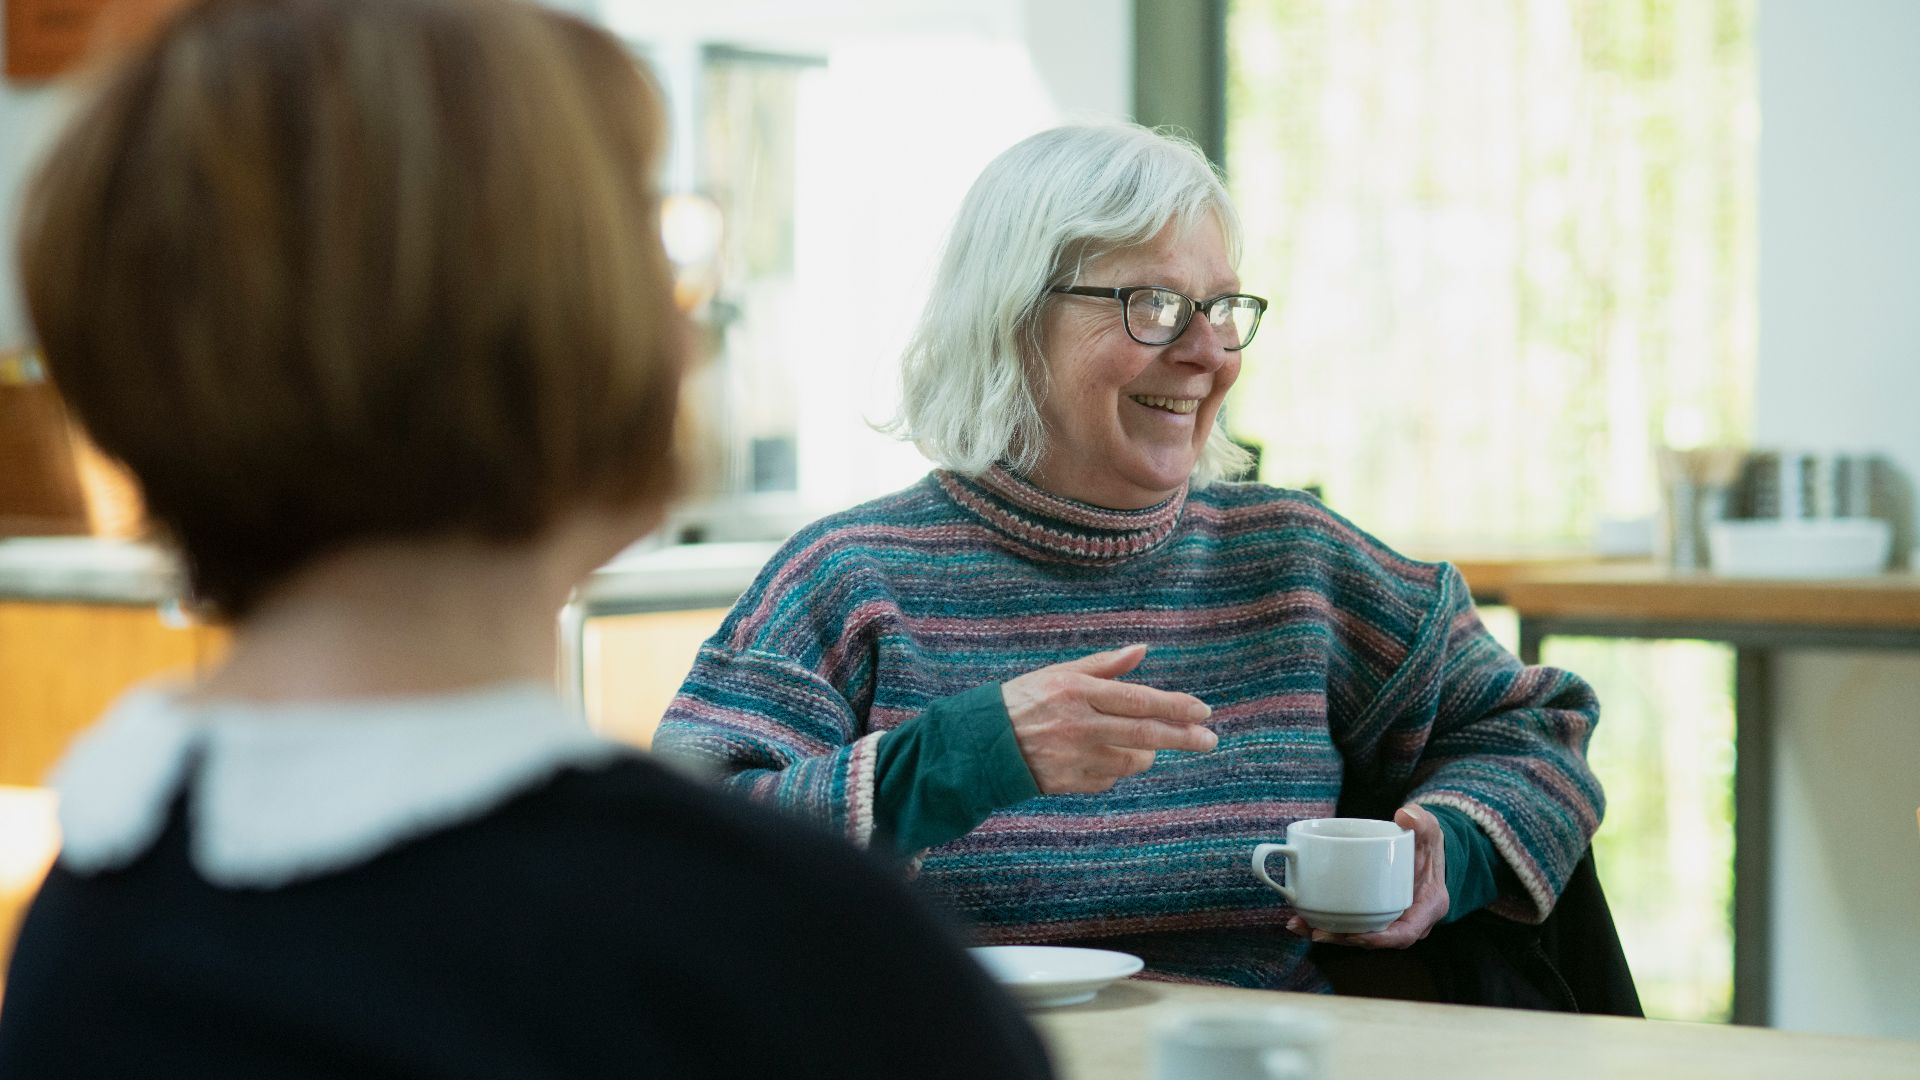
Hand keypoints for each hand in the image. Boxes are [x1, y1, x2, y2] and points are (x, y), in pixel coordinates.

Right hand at [1000, 644, 1215, 794]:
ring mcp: (1075, 757)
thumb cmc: (1025, 701)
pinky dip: (1116, 769)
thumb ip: (1104, 665)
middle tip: (1210, 740)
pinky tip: (1103, 757)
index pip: (1138, 699)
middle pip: (1145, 733)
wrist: (983, 744)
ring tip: (1145, 744)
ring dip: (1147, 753)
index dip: (1175, 706)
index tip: (1203, 711)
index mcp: (1077, 692)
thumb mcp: (1060, 673)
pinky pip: (1109, 779)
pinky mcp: (1070, 783)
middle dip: (1183, 737)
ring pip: (1132, 761)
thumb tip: (1142, 651)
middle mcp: (1079, 725)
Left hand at [1284, 804, 1449, 948]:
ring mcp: (1388, 919)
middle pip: (1375, 939)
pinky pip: (1350, 923)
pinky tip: (1300, 917)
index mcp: (1427, 907)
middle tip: (1317, 932)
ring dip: (1328, 933)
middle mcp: (1408, 920)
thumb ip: (1421, 821)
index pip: (1405, 933)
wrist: (1421, 850)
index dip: (1381, 939)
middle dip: (1344, 939)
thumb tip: (1405, 816)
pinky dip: (1326, 921)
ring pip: (1358, 934)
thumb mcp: (1429, 829)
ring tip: (1299, 925)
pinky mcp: (1371, 913)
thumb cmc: (1426, 842)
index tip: (1356, 936)